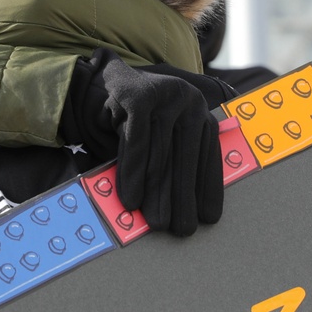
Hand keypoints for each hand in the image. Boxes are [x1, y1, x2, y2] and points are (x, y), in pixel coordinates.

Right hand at [60, 49, 223, 235]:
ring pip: (161, 153)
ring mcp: (164, 94)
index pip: (208, 154)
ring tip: (156, 223)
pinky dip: (133, 174)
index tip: (208, 218)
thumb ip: (176, 159)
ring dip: (157, 193)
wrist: (103, 81)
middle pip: (185, 157)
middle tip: (182, 230)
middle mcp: (189, 98)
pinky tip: (131, 199)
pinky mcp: (139, 95)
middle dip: (182, 198)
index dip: (208, 188)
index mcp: (200, 110)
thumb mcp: (163, 134)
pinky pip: (137, 143)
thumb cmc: (135, 118)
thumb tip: (191, 206)